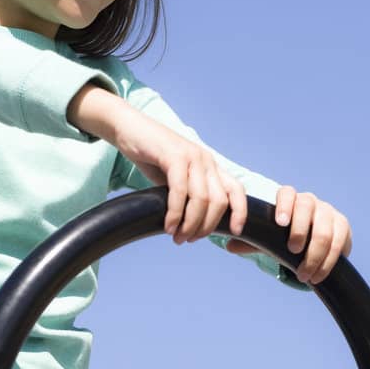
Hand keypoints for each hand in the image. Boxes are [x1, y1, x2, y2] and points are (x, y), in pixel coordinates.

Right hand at [107, 104, 248, 244]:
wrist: (129, 129)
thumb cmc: (150, 156)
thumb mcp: (175, 178)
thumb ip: (187, 196)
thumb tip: (192, 225)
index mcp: (210, 166)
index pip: (236, 189)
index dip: (240, 212)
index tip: (235, 231)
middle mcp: (205, 160)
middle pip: (219, 202)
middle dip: (205, 227)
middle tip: (187, 240)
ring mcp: (192, 156)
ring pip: (202, 199)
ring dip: (190, 224)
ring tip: (177, 237)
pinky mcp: (174, 156)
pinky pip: (180, 190)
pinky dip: (175, 213)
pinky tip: (168, 225)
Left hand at [226, 186, 351, 283]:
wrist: (312, 248)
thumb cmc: (284, 241)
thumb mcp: (267, 241)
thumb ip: (251, 241)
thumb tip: (229, 245)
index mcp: (290, 201)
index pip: (287, 194)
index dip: (284, 205)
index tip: (280, 223)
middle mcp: (311, 202)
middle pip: (307, 206)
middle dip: (301, 229)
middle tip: (293, 251)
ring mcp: (328, 212)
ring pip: (325, 227)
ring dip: (315, 253)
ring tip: (304, 274)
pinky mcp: (343, 226)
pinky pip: (339, 240)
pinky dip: (329, 260)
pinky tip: (318, 275)